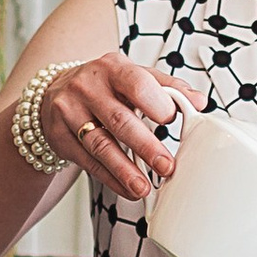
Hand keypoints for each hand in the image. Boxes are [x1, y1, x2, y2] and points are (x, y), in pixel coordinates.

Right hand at [34, 59, 208, 200]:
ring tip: (143, 188)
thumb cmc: (104, 85)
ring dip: (125, 170)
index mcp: (112, 67)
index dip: (157, 104)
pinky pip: (88, 161)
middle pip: (119, 119)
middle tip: (166, 166)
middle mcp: (88, 87)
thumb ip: (166, 87)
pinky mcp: (60, 136)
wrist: (56, 91)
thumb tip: (199, 101)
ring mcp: (70, 111)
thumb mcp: (132, 76)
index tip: (173, 123)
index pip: (137, 84)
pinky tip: (126, 189)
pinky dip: (110, 178)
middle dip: (146, 146)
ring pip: (101, 145)